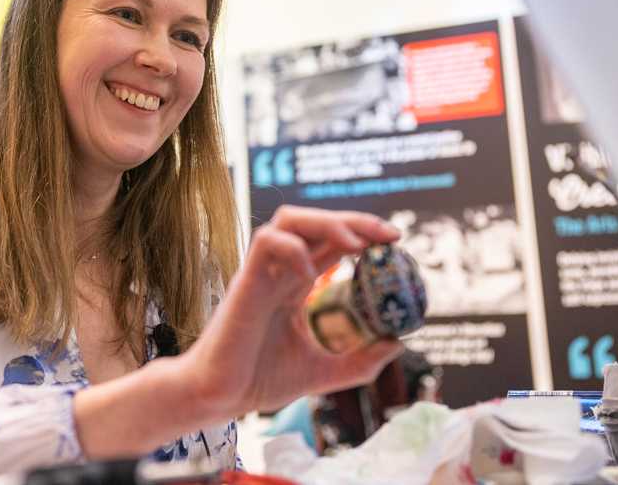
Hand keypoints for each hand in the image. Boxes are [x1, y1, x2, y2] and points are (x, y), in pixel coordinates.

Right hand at [180, 206, 404, 421]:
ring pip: (288, 219)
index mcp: (294, 285)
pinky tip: (312, 274)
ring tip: (356, 244)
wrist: (220, 397)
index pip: (330, 243)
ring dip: (327, 222)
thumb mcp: (323, 371)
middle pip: (314, 222)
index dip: (362, 234)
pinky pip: (266, 243)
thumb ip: (360, 361)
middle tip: (390, 235)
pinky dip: (293, 249)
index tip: (395, 242)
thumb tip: (398, 344)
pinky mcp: (246, 282)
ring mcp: (261, 273)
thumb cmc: (259, 380)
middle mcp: (279, 271)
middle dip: (354, 220)